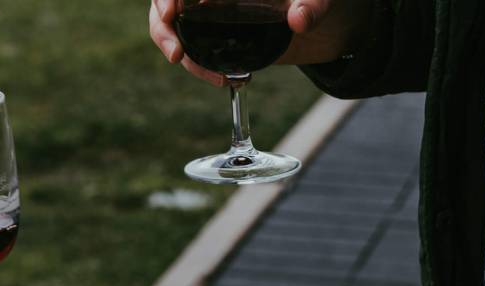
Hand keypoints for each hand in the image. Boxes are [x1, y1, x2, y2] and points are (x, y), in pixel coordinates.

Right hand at [148, 0, 371, 85]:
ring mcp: (208, 12)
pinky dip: (197, 66)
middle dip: (162, 26)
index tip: (176, 10)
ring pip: (171, 25)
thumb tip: (298, 19)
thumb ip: (311, 6)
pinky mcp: (214, 36)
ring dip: (176, 49)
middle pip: (165, 1)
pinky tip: (222, 79)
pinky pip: (191, 48)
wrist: (322, 22)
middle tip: (175, 53)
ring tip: (203, 72)